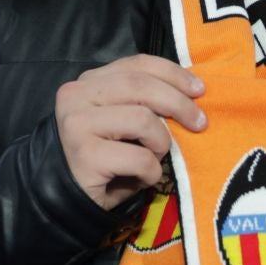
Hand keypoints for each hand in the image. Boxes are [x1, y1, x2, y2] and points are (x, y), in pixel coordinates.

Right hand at [55, 55, 206, 209]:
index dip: (173, 74)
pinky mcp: (86, 155)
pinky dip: (151, 171)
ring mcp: (78, 124)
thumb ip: (144, 101)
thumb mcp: (123, 120)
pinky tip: (144, 178)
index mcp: (89, 82)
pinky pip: (139, 158)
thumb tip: (191, 92)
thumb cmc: (104, 158)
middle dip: (179, 103)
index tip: (199, 89)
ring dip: (161, 143)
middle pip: (142, 86)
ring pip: (143, 119)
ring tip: (155, 157)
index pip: (137, 64)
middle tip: (200, 123)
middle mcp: (77, 96)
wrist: (65, 199)